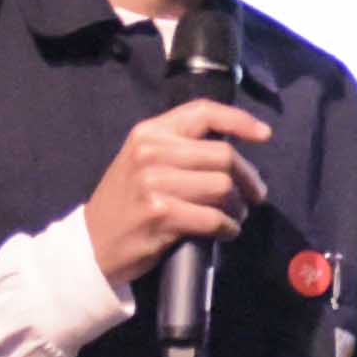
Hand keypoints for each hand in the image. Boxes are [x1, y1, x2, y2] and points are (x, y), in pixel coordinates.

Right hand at [80, 97, 272, 293]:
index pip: (203, 112)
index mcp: (149, 133)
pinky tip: (226, 231)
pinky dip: (228, 227)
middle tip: (254, 195)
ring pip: (223, 187)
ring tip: (235, 215)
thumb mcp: (142, 161)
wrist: (92, 244)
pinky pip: (213, 218)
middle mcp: (151, 152)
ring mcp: (154, 183)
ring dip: (238, 206)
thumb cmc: (126, 202)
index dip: (239, 121)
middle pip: (223, 156)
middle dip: (248, 178)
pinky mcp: (160, 215)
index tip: (264, 134)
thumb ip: (179, 147)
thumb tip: (232, 149)